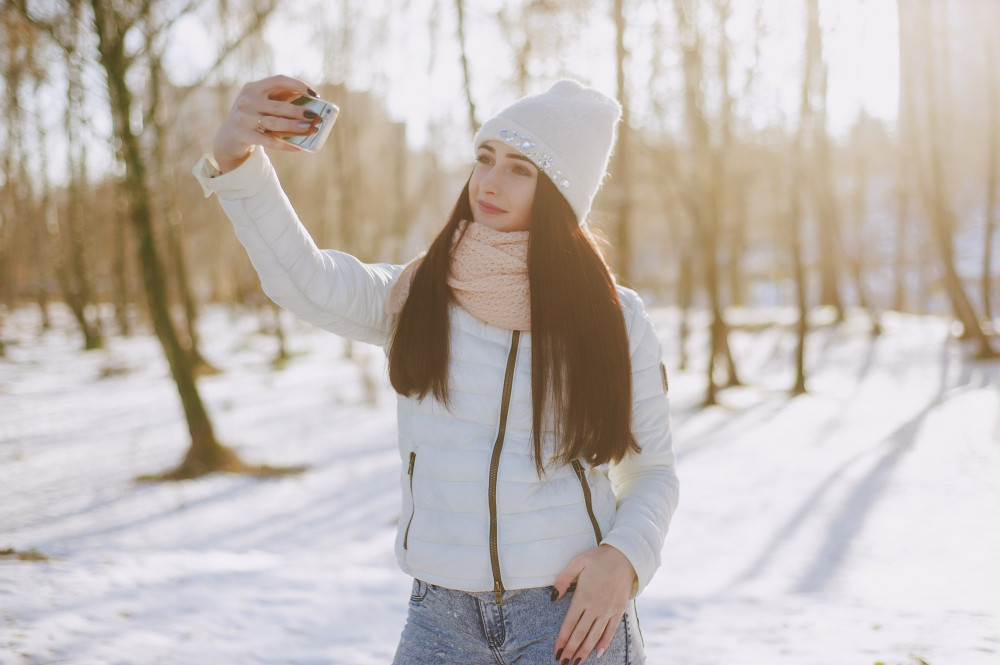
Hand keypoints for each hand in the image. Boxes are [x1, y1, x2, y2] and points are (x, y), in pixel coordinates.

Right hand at [212, 75, 321, 172]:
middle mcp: (247, 101)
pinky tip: (298, 147)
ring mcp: (243, 118)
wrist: (228, 139)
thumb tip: (309, 98)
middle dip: (298, 111)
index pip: (278, 81)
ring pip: (274, 124)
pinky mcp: (243, 135)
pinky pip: (268, 141)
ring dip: (293, 127)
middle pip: (278, 106)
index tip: (313, 94)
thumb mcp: (261, 103)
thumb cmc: (252, 118)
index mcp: (253, 88)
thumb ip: (280, 98)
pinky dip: (284, 145)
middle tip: (314, 116)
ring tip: (309, 129)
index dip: (298, 85)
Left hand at [552, 544, 635, 663]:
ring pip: (595, 635)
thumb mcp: (577, 562)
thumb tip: (553, 597)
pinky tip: (598, 653)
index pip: (569, 623)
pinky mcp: (619, 610)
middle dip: (571, 650)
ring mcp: (608, 610)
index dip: (562, 639)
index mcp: (583, 596)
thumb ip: (563, 579)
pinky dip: (604, 642)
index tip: (557, 651)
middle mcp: (595, 606)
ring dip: (585, 650)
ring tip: (577, 662)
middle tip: (563, 662)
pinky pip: (611, 630)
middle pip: (580, 633)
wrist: (625, 556)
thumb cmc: (598, 558)